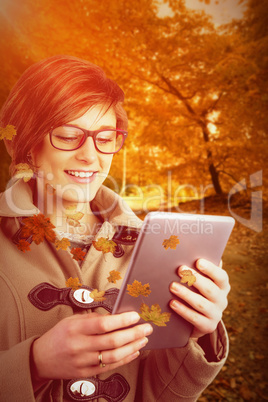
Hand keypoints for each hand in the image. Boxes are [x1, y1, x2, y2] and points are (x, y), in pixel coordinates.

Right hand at [31, 312, 152, 384]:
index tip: (135, 316)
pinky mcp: (86, 373)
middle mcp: (79, 346)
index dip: (122, 320)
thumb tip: (118, 316)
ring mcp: (83, 362)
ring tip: (144, 339)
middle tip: (147, 328)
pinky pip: (109, 367)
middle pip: (112, 341)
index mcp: (76, 329)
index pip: (103, 324)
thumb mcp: (72, 320)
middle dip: (133, 334)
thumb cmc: (60, 335)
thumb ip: (93, 319)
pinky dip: (124, 359)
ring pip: (113, 356)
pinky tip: (134, 351)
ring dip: (132, 347)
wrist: (41, 359)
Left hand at [169, 259, 229, 338]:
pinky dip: (183, 310)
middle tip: (180, 270)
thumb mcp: (200, 280)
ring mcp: (216, 314)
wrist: (198, 320)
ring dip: (186, 294)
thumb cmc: (197, 292)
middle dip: (195, 279)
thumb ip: (199, 268)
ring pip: (201, 304)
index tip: (198, 261)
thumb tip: (192, 248)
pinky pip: (195, 319)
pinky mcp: (208, 326)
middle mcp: (222, 300)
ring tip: (172, 286)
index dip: (211, 269)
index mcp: (223, 286)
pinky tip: (172, 303)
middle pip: (210, 289)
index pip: (221, 276)